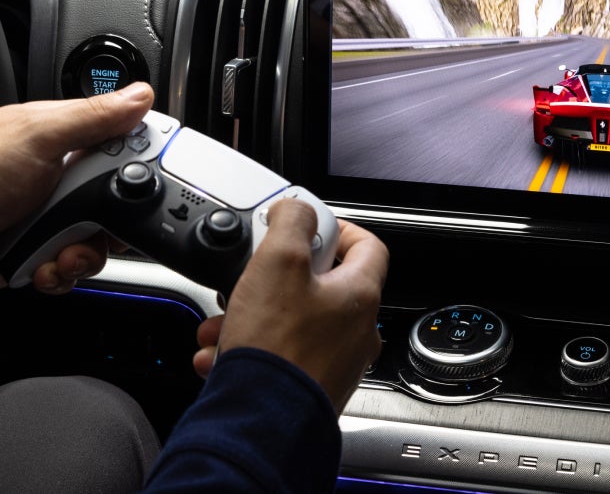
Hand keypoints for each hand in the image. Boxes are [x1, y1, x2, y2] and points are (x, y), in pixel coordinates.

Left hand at [0, 82, 153, 291]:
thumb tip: (140, 95)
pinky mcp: (34, 251)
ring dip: (80, 256)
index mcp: (63, 141)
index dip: (143, 167)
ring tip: (55, 254)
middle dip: (111, 224)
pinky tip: (39, 267)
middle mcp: (58, 179)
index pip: (125, 148)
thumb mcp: (35, 136)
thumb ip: (93, 117)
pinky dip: (58, 274)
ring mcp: (47, 217)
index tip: (147, 182)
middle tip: (90, 224)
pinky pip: (69, 268)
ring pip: (96, 241)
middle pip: (118, 203)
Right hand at [192, 198, 388, 412]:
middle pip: (321, 286)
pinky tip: (221, 353)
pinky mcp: (311, 387)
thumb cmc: (278, 349)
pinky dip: (252, 349)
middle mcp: (356, 330)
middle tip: (253, 279)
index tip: (311, 228)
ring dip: (256, 316)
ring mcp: (336, 362)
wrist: (261, 421)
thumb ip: (292, 223)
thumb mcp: (279, 261)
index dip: (339, 229)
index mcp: (359, 295)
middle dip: (276, 280)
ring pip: (293, 323)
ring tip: (224, 323)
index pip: (368, 246)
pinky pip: (282, 355)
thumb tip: (298, 209)